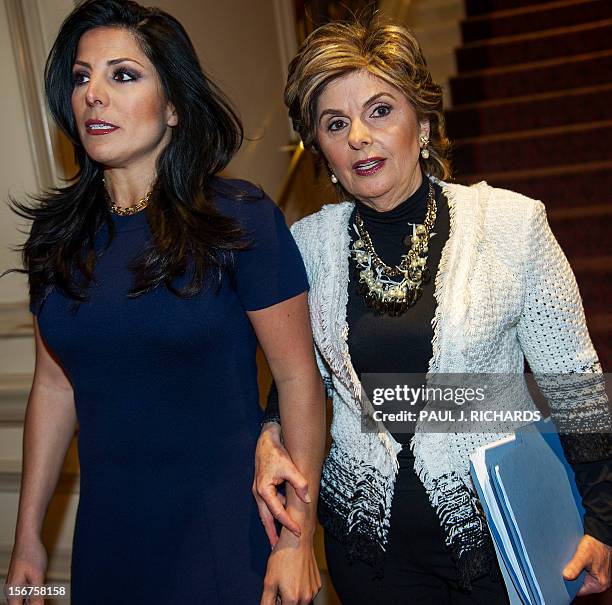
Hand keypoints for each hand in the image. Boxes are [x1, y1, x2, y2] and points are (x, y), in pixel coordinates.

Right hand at [5, 536, 47, 604]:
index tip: (39, 604)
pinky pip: (24, 593)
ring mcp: (14, 585)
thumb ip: (37, 595)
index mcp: (13, 592)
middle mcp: (11, 590)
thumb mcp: (38, 576)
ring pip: (22, 600)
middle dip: (32, 604)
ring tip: (41, 592)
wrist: (28, 538)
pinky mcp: (19, 580)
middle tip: (42, 599)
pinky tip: (40, 590)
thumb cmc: (32, 554)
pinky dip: (32, 594)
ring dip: (32, 600)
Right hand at [253, 423, 310, 546]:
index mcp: (264, 490)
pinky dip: (275, 512)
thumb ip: (299, 483)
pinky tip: (283, 515)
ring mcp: (259, 490)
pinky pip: (269, 503)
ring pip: (266, 512)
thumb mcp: (290, 467)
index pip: (278, 513)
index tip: (298, 532)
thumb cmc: (276, 453)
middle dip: (271, 533)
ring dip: (273, 524)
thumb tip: (307, 499)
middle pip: (266, 518)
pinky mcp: (263, 487)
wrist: (267, 440)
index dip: (288, 524)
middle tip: (277, 549)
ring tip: (279, 537)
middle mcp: (259, 493)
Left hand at [260, 528, 320, 604]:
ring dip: (292, 596)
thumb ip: (267, 602)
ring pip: (300, 602)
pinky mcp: (318, 584)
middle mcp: (306, 598)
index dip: (276, 602)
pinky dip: (301, 589)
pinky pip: (308, 592)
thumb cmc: (282, 557)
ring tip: (287, 579)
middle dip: (284, 601)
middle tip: (279, 585)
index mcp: (292, 599)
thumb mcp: (269, 582)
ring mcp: (314, 591)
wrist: (297, 539)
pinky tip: (295, 575)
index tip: (274, 594)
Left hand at [563, 534, 611, 595]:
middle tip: (558, 570)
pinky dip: (575, 567)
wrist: (600, 534)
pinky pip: (582, 571)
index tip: (557, 579)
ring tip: (564, 565)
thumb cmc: (594, 545)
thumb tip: (565, 576)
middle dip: (569, 578)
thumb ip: (574, 567)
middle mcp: (599, 582)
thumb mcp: (583, 556)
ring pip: (580, 577)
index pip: (578, 591)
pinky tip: (569, 561)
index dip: (567, 586)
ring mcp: (597, 576)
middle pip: (579, 584)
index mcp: (598, 584)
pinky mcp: (594, 569)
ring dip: (572, 571)